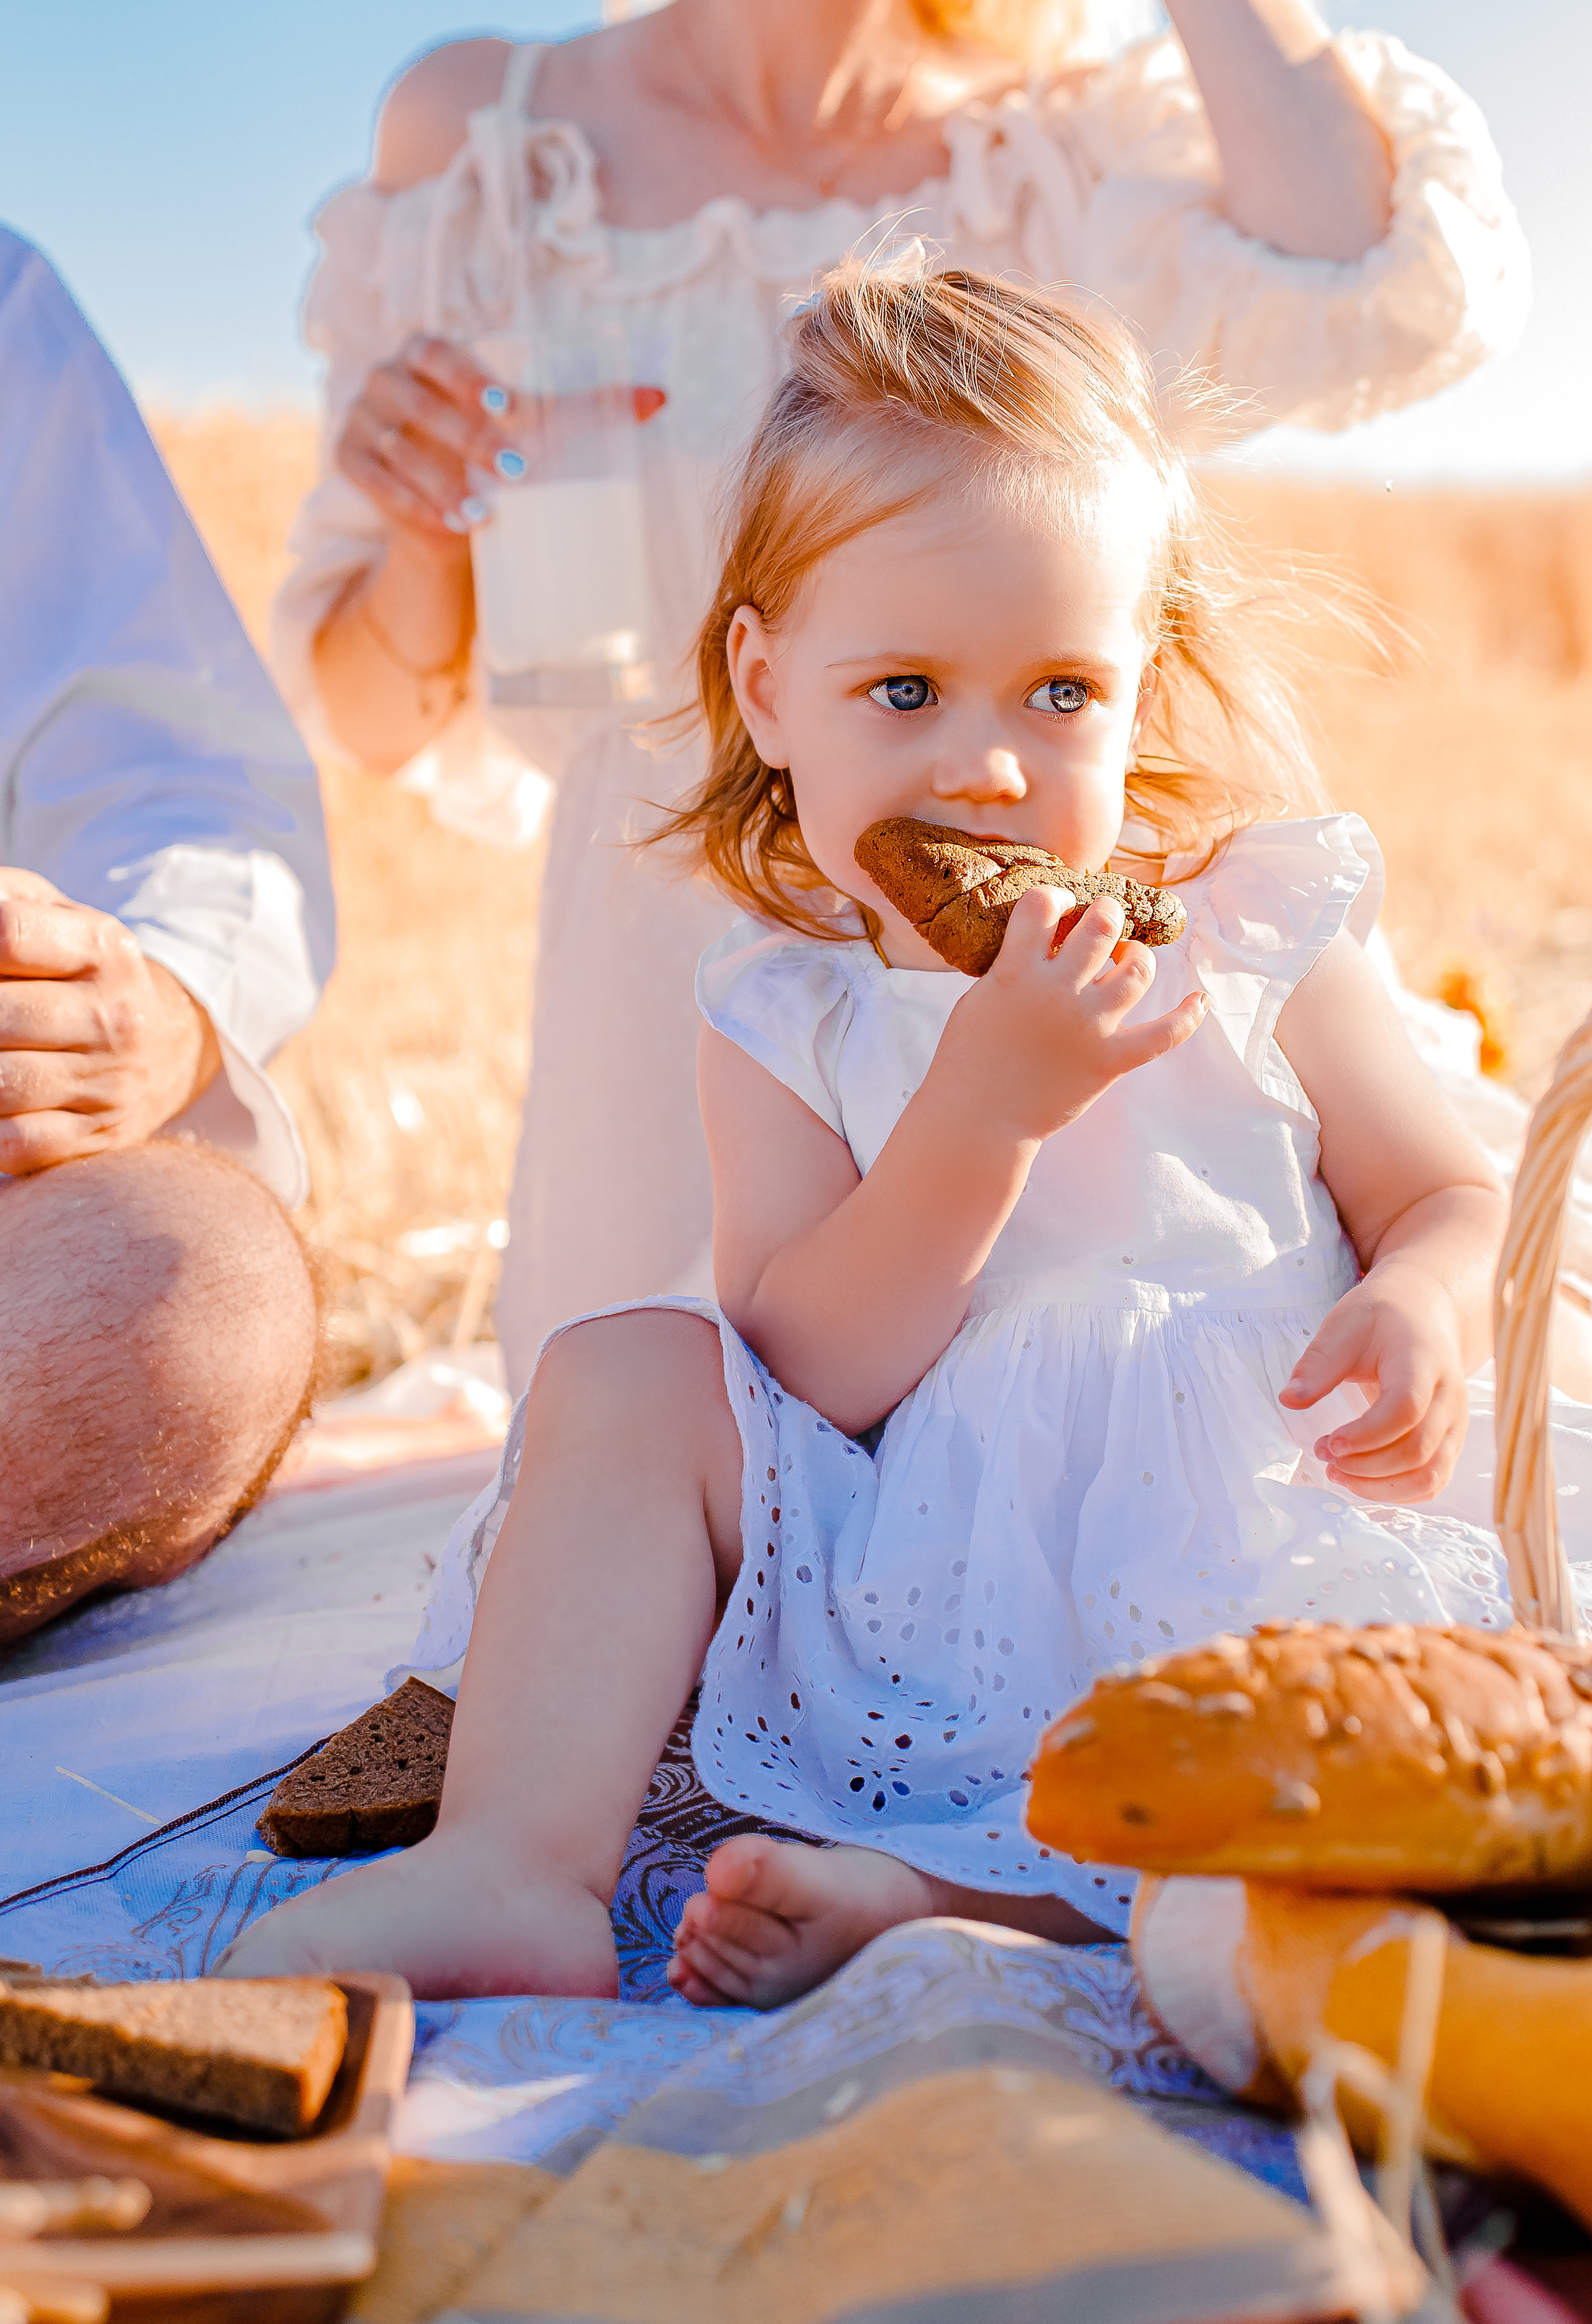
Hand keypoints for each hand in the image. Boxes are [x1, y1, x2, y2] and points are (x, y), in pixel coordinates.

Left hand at [0, 870, 221, 1171]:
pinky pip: (18, 1144)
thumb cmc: (83, 975)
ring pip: (3, 1086)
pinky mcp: (100, 1135)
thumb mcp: (57, 916)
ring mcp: (112, 1082)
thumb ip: (3, 897)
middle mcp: (117, 1015)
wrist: (172, 1044)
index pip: (8, 934)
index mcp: (104, 948)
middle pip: (0, 1017)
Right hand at [337, 333, 665, 551]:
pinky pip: (372, 482)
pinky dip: (409, 504)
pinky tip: (447, 524)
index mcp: (423, 355)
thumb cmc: (493, 452)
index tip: (507, 406)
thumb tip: (660, 398)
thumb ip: (587, 409)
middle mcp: (384, 379)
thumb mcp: (532, 427)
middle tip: (513, 472)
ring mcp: (357, 420)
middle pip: (416, 401)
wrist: (446, 511)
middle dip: (465, 439)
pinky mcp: (346, 462)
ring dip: (438, 482)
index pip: (435, 352)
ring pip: (393, 448)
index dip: (465, 374)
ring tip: (481, 514)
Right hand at [938, 884, 1207, 1144]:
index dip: (1055, 896)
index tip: (1059, 904)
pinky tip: (1199, 1000)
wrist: (979, 1121)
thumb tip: (1049, 940)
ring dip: (1137, 956)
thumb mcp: (980, 998)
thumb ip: (1013, 967)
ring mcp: (1088, 1027)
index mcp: (1016, 973)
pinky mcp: (1110, 1060)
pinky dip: (1188, 1016)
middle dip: (1107, 914)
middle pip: (1102, 926)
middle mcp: (1058, 993)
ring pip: (1137, 971)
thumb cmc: (969, 1058)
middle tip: (1103, 922)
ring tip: (1127, 958)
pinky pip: (1163, 1034)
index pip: (1042, 904)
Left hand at [1278, 1261, 1468, 1501]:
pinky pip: (1433, 1481)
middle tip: (1322, 1453)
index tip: (1328, 1442)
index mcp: (1423, 1362)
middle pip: (1417, 1450)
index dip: (1367, 1435)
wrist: (1426, 1314)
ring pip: (1430, 1475)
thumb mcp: (1344, 1327)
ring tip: (1337, 1473)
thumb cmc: (1382, 1319)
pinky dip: (1397, 1492)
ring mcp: (1454, 1424)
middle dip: (1365, 1464)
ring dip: (1380, 1486)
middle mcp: (1449, 1398)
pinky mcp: (1450, 1441)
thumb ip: (1318, 1364)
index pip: (1405, 1409)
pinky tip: (1361, 1481)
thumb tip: (1289, 1400)